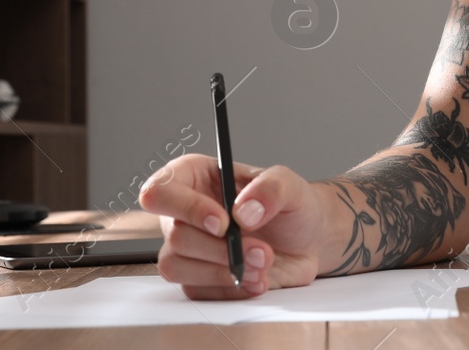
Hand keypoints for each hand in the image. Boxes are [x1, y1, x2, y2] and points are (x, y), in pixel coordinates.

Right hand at [138, 153, 327, 299]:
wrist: (307, 241)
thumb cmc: (290, 204)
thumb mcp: (288, 183)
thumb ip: (270, 189)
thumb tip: (243, 212)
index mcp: (193, 177)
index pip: (160, 191)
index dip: (186, 208)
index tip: (223, 223)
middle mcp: (183, 212)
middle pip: (174, 235)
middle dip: (220, 248)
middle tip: (260, 250)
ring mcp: (187, 248)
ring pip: (176, 267)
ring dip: (221, 271)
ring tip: (261, 264)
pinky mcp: (197, 278)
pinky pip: (196, 291)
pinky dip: (229, 289)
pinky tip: (255, 279)